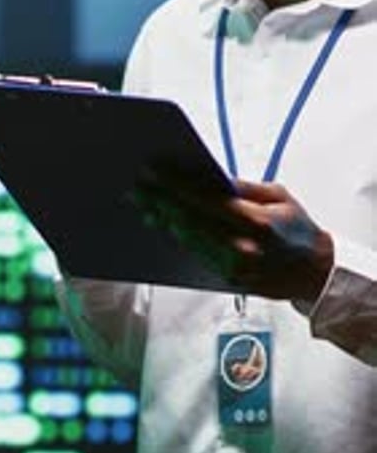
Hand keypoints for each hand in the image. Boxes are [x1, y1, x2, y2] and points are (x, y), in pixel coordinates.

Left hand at [132, 169, 333, 301]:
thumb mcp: (279, 196)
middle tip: (136, 189)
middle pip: (189, 221)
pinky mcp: (229, 280)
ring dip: (164, 221)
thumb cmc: (298, 229)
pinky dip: (181, 238)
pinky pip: (197, 255)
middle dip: (160, 202)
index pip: (204, 199)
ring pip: (188, 240)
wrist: (316, 273)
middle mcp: (242, 247)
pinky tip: (166, 226)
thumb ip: (244, 187)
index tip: (152, 172)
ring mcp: (234, 268)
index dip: (174, 185)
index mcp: (256, 222)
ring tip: (145, 206)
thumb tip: (212, 176)